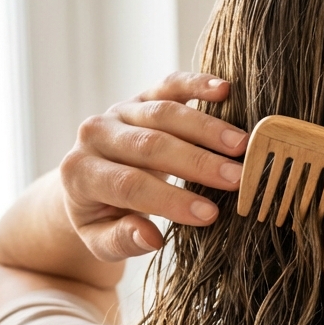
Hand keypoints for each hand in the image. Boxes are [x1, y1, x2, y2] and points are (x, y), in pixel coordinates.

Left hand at [58, 72, 248, 261]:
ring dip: (207, 129)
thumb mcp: (101, 240)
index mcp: (81, 172)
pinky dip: (197, 84)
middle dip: (197, 162)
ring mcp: (120, 111)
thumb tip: (151, 237)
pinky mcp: (141, 96)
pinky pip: (169, 86)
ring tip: (242, 147)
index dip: (171, 200)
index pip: (129, 185)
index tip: (211, 214)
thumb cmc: (101, 216)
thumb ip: (121, 240)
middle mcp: (95, 135)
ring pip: (164, 113)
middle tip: (237, 179)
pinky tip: (226, 90)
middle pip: (150, 145)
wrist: (89, 180)